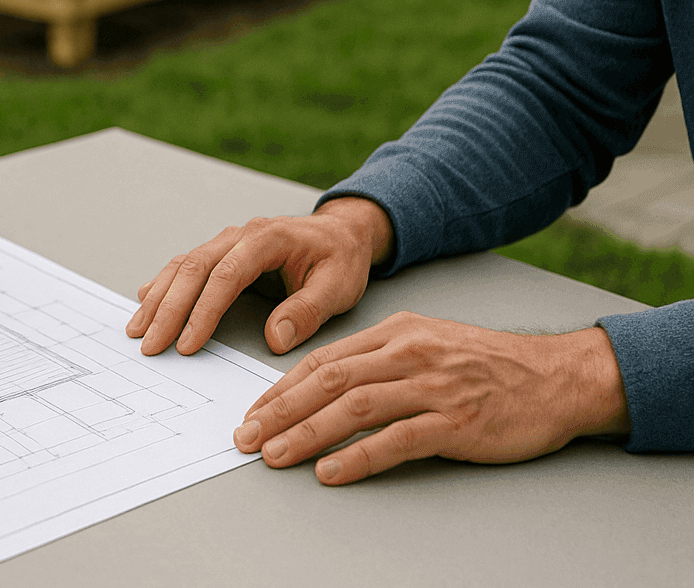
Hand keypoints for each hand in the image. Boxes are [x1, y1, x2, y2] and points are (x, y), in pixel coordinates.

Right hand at [126, 196, 391, 355]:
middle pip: (194, 268)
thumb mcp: (338, 287)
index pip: (226, 276)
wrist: (341, 233)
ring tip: (138, 329)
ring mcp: (227, 241)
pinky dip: (164, 285)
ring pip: (183, 265)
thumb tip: (274, 338)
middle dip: (167, 308)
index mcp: (267, 239)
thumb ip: (307, 311)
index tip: (187, 345)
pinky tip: (146, 301)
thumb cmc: (340, 259)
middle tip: (150, 344)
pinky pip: (186, 266)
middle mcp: (240, 235)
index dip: (203, 311)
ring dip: (158, 297)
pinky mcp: (222, 252)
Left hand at [233, 312, 630, 484]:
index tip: (253, 412)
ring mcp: (432, 387)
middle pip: (328, 382)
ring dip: (306, 434)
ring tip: (275, 455)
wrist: (556, 377)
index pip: (323, 360)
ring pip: (353, 409)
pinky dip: (358, 457)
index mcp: (395, 332)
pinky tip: (330, 471)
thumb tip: (323, 384)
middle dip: (279, 411)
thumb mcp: (427, 342)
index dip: (282, 388)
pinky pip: (396, 440)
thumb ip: (378, 358)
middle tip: (246, 437)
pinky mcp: (456, 422)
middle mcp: (408, 354)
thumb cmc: (488, 363)